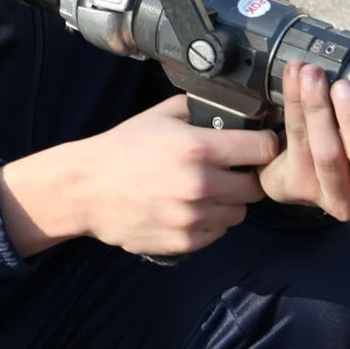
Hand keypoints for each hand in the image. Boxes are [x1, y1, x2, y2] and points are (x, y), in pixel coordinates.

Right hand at [0, 94, 276, 258]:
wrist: (86, 189)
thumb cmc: (123, 148)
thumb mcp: (161, 115)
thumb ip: (200, 109)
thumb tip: (238, 106)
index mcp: (198, 148)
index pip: (263, 148)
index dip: (263, 144)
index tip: (256, 144)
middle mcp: (200, 185)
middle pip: (256, 186)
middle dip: (247, 175)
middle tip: (230, 169)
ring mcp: (193, 217)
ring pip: (239, 213)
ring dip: (229, 201)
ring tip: (207, 189)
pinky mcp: (184, 242)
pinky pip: (217, 232)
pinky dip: (211, 221)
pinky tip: (190, 207)